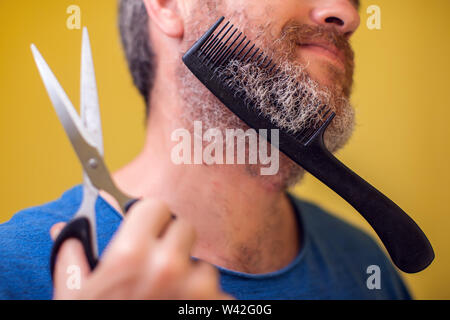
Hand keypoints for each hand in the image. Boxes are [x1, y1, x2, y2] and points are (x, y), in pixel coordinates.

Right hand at [50, 198, 232, 299]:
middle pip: (184, 228)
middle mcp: (169, 265)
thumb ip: (72, 258)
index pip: (157, 206)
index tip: (149, 228)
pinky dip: (204, 301)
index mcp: (131, 255)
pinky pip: (217, 291)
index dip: (150, 217)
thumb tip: (67, 230)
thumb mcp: (74, 298)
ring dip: (190, 276)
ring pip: (202, 262)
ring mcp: (198, 287)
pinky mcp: (217, 305)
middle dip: (172, 243)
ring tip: (167, 300)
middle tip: (158, 267)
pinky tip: (181, 313)